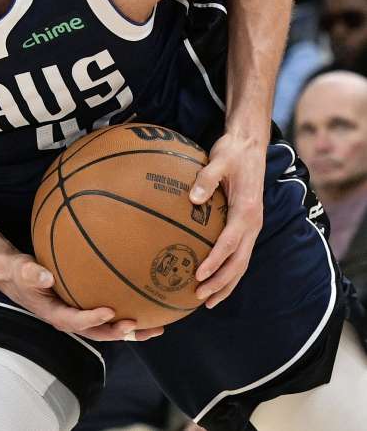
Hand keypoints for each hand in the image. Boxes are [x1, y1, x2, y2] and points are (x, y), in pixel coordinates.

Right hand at [0, 254, 164, 341]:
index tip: (109, 311)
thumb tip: (47, 276)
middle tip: (138, 325)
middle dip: (118, 332)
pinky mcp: (84, 310)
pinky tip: (145, 310)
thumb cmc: (21, 272)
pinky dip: (126, 318)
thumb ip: (32, 273)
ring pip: (106, 329)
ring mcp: (78, 317)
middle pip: (96, 332)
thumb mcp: (22, 270)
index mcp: (53, 313)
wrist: (18, 277)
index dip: (92, 319)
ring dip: (130, 331)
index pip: (74, 321)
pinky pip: (108, 318)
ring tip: (156, 328)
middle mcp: (69, 320)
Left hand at [189, 132, 265, 307]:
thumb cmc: (232, 152)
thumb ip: (206, 178)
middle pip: (238, 262)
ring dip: (226, 283)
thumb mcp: (218, 160)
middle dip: (220, 283)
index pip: (229, 244)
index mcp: (246, 212)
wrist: (250, 145)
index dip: (214, 262)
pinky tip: (214, 281)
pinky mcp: (248, 225)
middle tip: (199, 297)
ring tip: (207, 300)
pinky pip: (239, 254)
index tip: (198, 275)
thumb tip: (193, 198)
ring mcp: (253, 226)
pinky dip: (229, 271)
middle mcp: (253, 223)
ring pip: (242, 263)